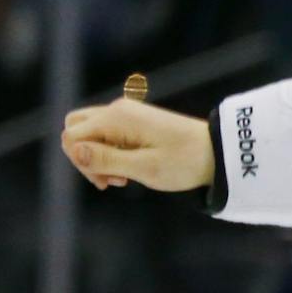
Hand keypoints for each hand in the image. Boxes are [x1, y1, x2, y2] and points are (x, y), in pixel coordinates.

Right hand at [61, 99, 214, 191]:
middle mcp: (117, 109)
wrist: (220, 153)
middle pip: (75, 128)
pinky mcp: (136, 121)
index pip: (71, 136)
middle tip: (111, 181)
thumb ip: (106, 159)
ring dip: (98, 156)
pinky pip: (108, 134)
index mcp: (116, 118)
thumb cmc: (185, 162)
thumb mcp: (144, 168)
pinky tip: (131, 169)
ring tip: (124, 178)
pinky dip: (112, 152)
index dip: (80, 162)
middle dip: (84, 156)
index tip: (107, 183)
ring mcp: (127, 113)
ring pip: (91, 132)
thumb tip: (74, 150)